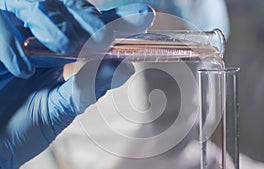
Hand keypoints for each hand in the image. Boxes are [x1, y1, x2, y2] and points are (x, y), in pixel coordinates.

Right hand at [0, 1, 154, 167]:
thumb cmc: (23, 127)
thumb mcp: (63, 107)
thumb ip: (90, 86)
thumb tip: (125, 68)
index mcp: (63, 52)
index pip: (94, 28)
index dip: (118, 19)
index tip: (144, 17)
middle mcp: (41, 39)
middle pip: (68, 10)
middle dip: (89, 19)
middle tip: (105, 35)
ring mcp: (16, 37)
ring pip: (36, 8)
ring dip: (55, 24)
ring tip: (68, 44)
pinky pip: (0, 26)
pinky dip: (10, 44)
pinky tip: (23, 68)